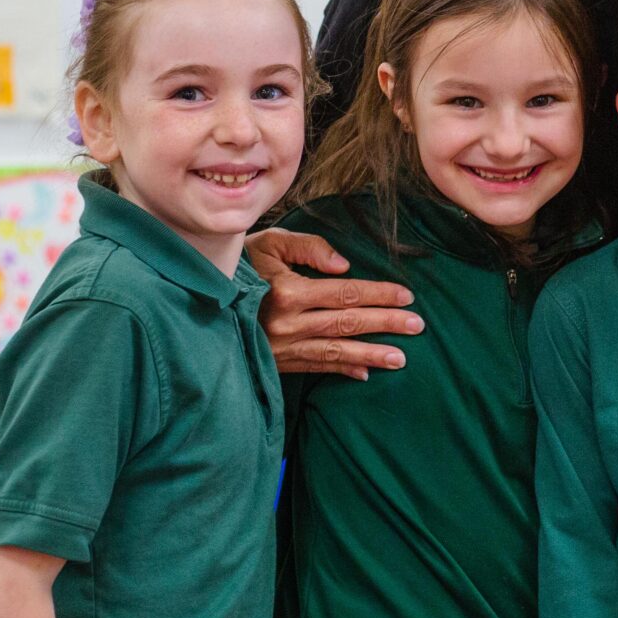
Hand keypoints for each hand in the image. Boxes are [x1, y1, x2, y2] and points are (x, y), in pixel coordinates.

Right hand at [247, 228, 422, 377]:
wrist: (200, 298)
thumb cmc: (240, 264)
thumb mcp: (270, 243)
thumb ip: (308, 247)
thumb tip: (344, 266)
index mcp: (286, 291)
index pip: (344, 293)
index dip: (378, 294)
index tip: (406, 296)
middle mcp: (286, 323)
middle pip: (346, 324)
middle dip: (385, 325)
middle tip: (417, 326)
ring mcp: (280, 347)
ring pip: (335, 352)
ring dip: (370, 355)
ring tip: (400, 358)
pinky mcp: (275, 362)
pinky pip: (314, 367)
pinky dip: (341, 371)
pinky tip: (364, 374)